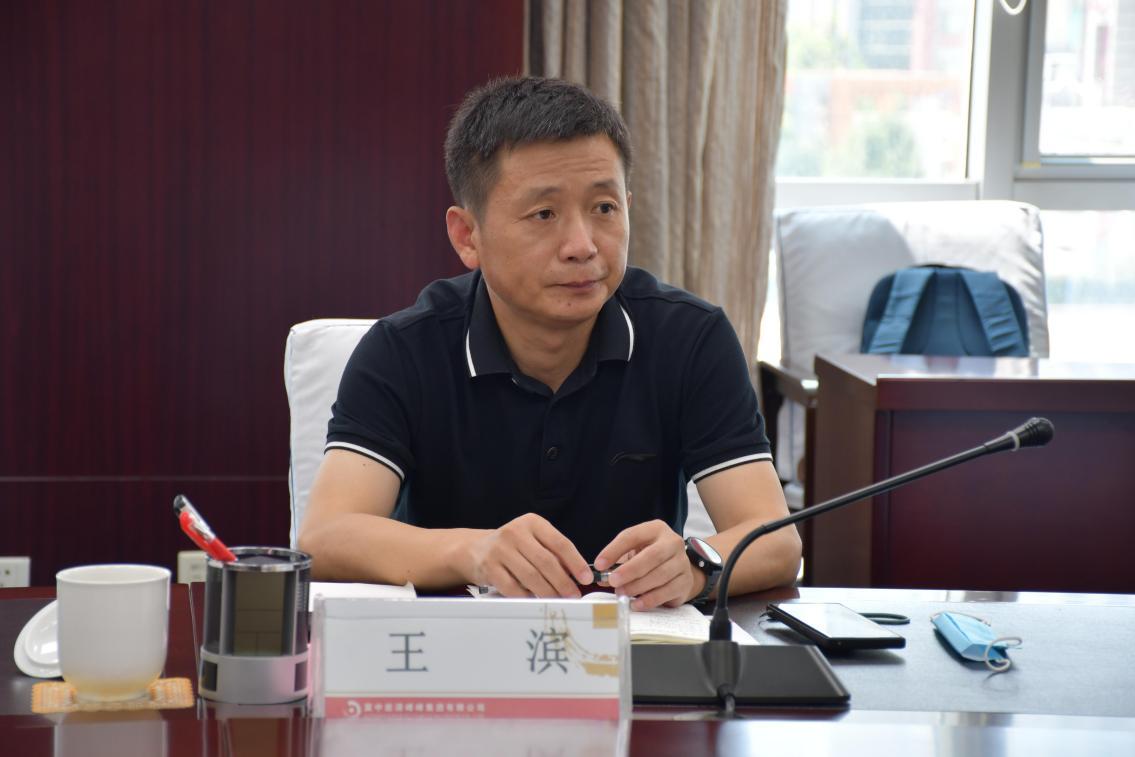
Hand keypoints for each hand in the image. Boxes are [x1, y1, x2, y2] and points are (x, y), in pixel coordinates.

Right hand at [465, 513, 592, 597]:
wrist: (476, 550)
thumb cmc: (513, 547)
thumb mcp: (533, 540)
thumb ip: (553, 553)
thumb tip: (577, 575)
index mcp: (532, 523)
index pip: (560, 543)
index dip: (576, 563)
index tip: (586, 578)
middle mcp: (515, 532)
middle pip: (546, 561)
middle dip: (563, 582)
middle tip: (573, 595)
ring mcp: (500, 550)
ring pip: (531, 576)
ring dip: (548, 592)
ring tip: (558, 600)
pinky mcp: (489, 568)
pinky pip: (513, 588)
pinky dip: (526, 597)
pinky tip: (535, 600)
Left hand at [593, 520, 695, 610]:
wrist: (678, 568)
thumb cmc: (650, 558)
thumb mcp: (634, 552)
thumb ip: (618, 562)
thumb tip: (602, 578)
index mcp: (656, 529)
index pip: (633, 536)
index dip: (614, 550)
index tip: (599, 565)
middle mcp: (672, 542)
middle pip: (652, 555)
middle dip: (630, 570)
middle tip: (613, 581)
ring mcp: (682, 562)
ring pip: (660, 575)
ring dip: (638, 586)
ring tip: (622, 593)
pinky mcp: (686, 582)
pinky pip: (667, 591)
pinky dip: (650, 599)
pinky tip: (636, 603)